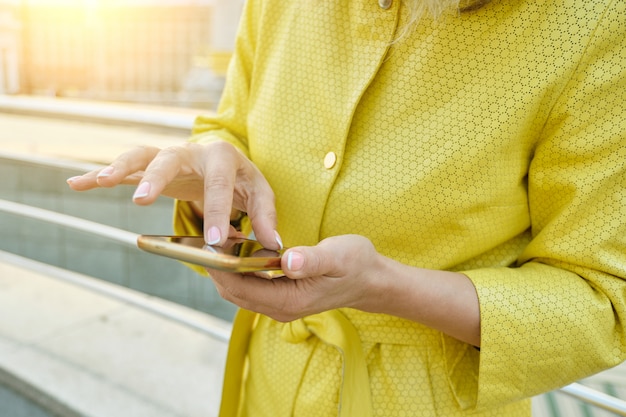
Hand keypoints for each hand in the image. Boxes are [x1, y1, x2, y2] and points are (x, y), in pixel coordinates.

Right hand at [66, 141, 280, 248]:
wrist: (224, 162)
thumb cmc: (242, 180)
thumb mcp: (260, 193)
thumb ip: (265, 216)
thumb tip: (273, 244)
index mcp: (224, 157)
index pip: (220, 183)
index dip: (218, 210)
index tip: (214, 239)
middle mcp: (193, 151)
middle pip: (171, 157)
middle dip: (156, 178)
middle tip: (142, 202)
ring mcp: (169, 157)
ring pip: (142, 155)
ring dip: (120, 167)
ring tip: (101, 181)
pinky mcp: (151, 167)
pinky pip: (125, 168)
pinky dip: (100, 174)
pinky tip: (77, 182)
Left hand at [208, 235, 382, 321]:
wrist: (371, 280)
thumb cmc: (356, 265)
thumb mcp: (337, 257)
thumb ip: (311, 260)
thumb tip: (287, 261)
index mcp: (288, 300)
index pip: (240, 288)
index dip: (221, 267)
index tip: (207, 244)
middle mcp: (279, 308)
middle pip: (233, 292)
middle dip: (217, 267)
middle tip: (206, 238)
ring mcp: (279, 304)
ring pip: (238, 289)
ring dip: (226, 268)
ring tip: (219, 240)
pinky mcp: (280, 295)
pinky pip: (250, 285)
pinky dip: (239, 268)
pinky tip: (239, 247)